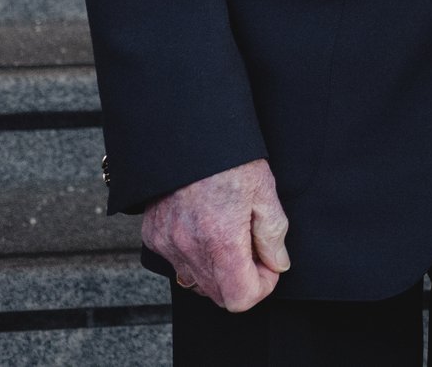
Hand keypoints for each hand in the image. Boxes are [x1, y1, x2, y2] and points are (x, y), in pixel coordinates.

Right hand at [143, 158, 288, 312]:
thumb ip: (273, 235)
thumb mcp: (264, 192)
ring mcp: (167, 245)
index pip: (240, 298)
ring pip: (197, 282)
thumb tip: (277, 264)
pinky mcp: (153, 236)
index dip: (262, 285)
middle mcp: (188, 250)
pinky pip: (178, 262)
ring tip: (230, 233)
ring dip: (219, 269)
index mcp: (221, 241)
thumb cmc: (229, 160)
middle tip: (253, 245)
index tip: (268, 263)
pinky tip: (207, 227)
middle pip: (219, 294)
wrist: (187, 134)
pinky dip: (195, 255)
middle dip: (242, 278)